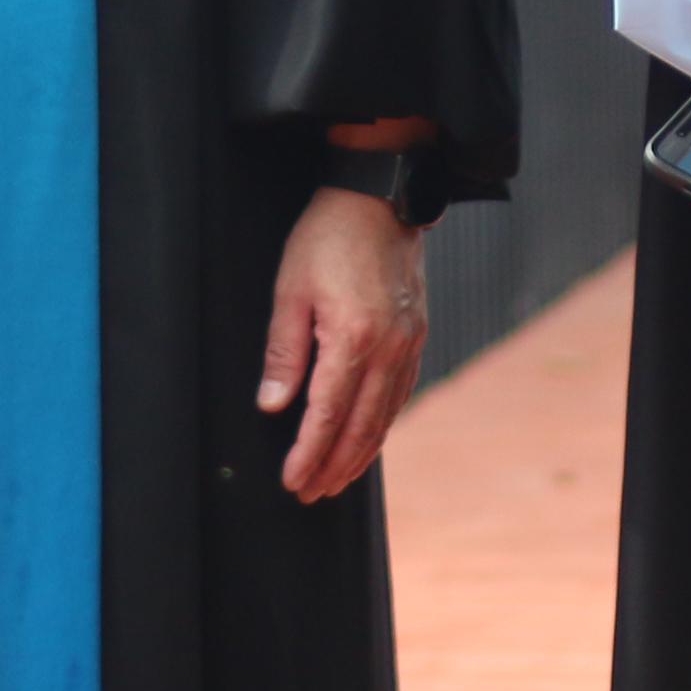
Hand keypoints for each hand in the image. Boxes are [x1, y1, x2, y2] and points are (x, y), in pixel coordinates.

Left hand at [258, 180, 428, 502]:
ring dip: (361, 454)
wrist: (379, 196)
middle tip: (310, 494)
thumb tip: (273, 407)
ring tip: (337, 481)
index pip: (327, 415)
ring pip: (386, 416)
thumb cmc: (327, 237)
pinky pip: (401, 394)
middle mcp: (389, 348)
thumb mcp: (290, 290)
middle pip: (361, 427)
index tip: (293, 481)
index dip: (308, 454)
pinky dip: (383, 424)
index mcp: (352, 338)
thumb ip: (283, 354)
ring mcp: (408, 343)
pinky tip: (368, 439)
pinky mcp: (417, 335)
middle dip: (334, 467)